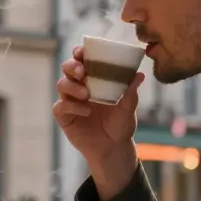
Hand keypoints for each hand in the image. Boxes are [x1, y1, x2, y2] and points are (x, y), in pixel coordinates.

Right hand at [52, 45, 142, 199]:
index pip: (82, 59)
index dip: (80, 52)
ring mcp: (70, 101)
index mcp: (94, 78)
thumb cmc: (121, 125)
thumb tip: (139, 75)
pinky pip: (60, 106)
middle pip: (67, 68)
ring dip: (72, 87)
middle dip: (71, 66)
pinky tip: (86, 112)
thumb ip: (131, 92)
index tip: (83, 52)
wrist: (113, 149)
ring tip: (87, 95)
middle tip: (82, 72)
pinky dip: (72, 107)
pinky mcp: (64, 116)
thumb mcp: (128, 108)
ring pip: (61, 84)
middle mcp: (79, 86)